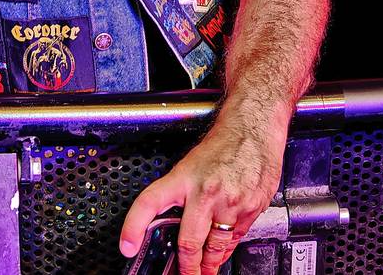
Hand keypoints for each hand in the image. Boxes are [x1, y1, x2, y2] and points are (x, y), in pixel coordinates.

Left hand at [119, 121, 284, 274]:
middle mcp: (206, 192)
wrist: (255, 123)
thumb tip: (173, 224)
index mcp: (184, 177)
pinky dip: (227, 248)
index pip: (149, 204)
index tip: (127, 246)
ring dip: (208, 266)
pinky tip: (222, 252)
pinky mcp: (251, 208)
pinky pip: (235, 239)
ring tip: (204, 272)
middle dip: (186, 268)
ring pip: (215, 248)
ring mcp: (231, 202)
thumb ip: (183, 194)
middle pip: (188, 244)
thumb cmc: (225, 140)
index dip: (134, 228)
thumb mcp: (193, 163)